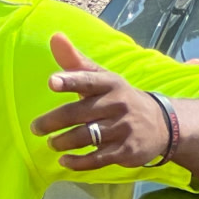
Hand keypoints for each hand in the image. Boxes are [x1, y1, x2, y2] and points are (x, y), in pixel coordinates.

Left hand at [31, 32, 168, 170]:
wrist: (163, 124)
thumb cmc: (119, 98)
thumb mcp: (102, 77)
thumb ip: (75, 62)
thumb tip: (55, 37)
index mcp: (110, 84)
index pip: (88, 80)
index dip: (70, 81)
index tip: (51, 82)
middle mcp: (118, 105)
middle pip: (79, 113)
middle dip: (53, 122)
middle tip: (36, 128)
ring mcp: (124, 129)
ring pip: (86, 137)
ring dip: (63, 142)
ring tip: (51, 143)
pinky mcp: (127, 151)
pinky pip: (98, 159)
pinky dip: (79, 162)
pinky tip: (65, 161)